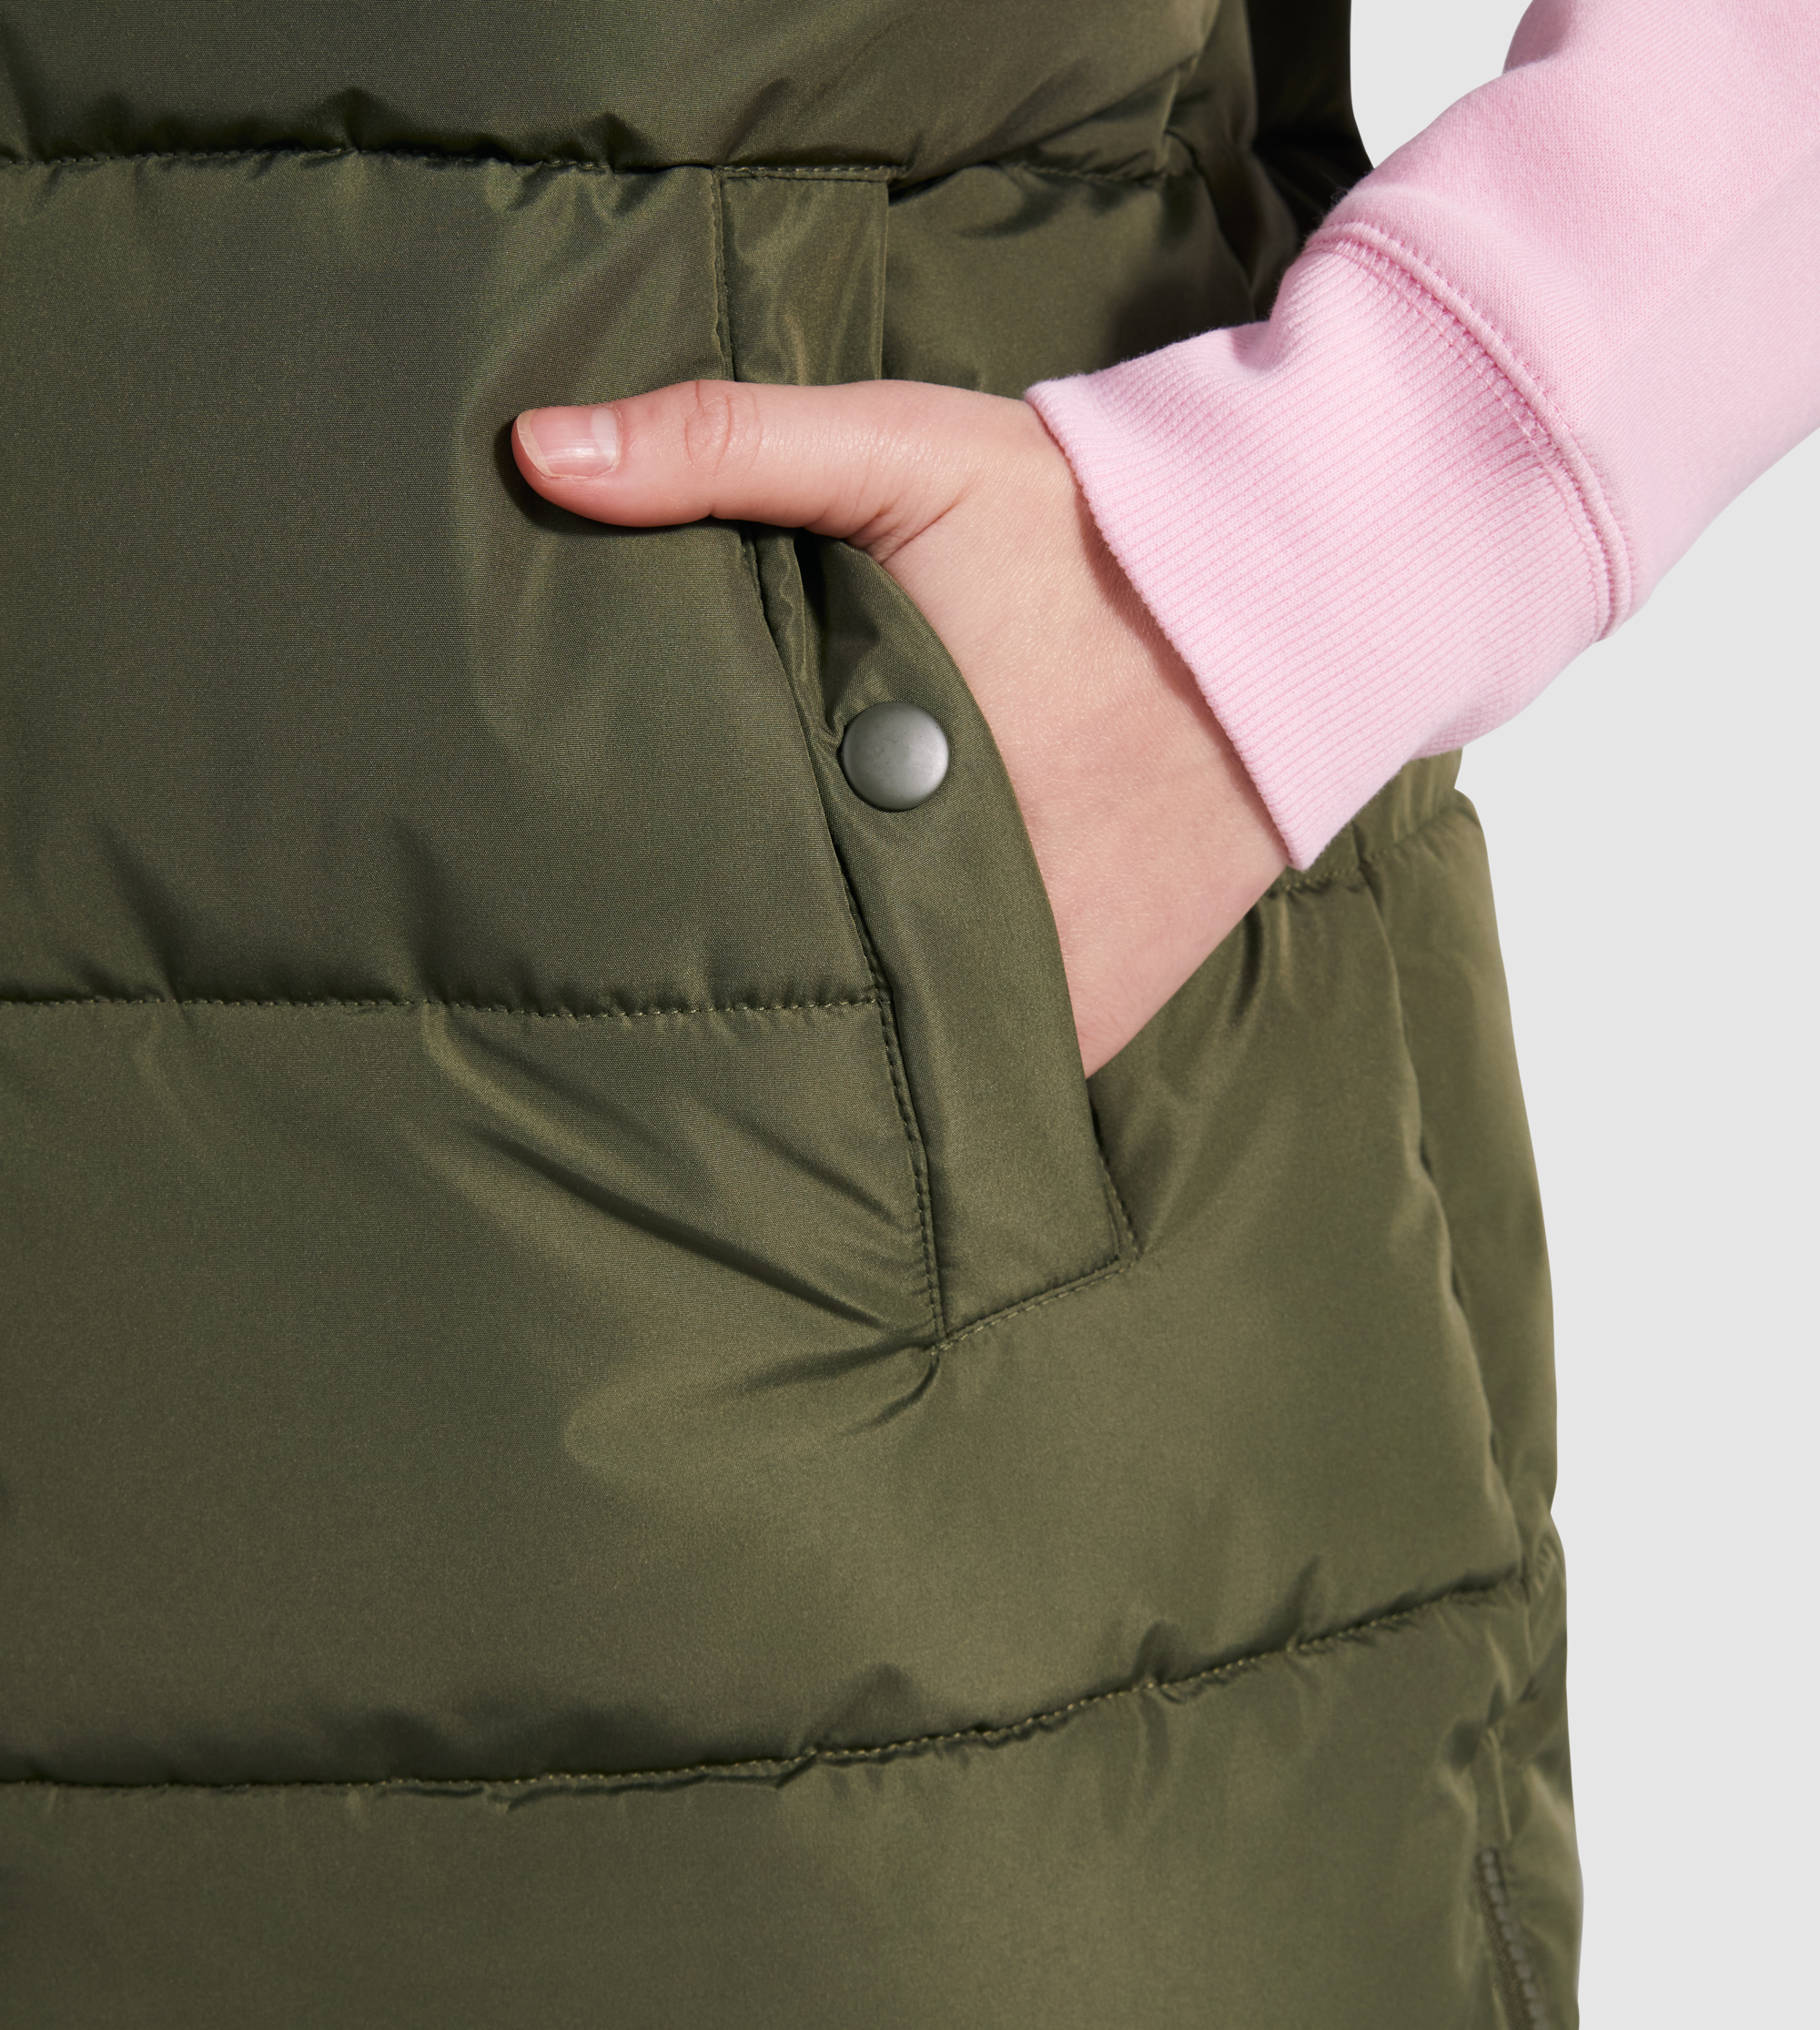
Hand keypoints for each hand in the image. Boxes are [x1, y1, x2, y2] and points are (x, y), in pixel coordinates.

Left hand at [513, 380, 1285, 1075]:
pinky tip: (886, 1013)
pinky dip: (934, 1049)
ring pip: (889, 1047)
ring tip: (763, 998)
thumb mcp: (909, 453)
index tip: (595, 895)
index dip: (653, 898)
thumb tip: (535, 453)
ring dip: (836, 1025)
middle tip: (655, 955)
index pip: (726, 886)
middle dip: (739, 970)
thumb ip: (727, 443)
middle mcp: (980, 915)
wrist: (1298, 599)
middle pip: (803, 986)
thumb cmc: (1088, 526)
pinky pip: (980, 1064)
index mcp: (901, 785)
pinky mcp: (1097, 1018)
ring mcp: (1047, 988)